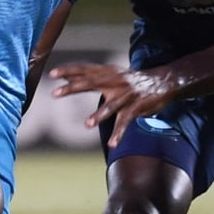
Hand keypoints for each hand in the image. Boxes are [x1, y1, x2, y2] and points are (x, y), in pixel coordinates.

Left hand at [49, 62, 174, 147]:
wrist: (161, 81)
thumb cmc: (131, 80)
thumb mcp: (111, 74)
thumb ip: (91, 77)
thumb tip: (66, 77)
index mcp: (107, 73)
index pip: (84, 69)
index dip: (68, 71)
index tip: (52, 74)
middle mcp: (114, 81)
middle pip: (90, 83)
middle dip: (72, 88)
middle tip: (55, 93)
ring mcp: (125, 95)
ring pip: (110, 106)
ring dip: (99, 115)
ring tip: (87, 124)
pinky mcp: (136, 107)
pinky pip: (125, 122)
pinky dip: (118, 134)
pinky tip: (112, 144)